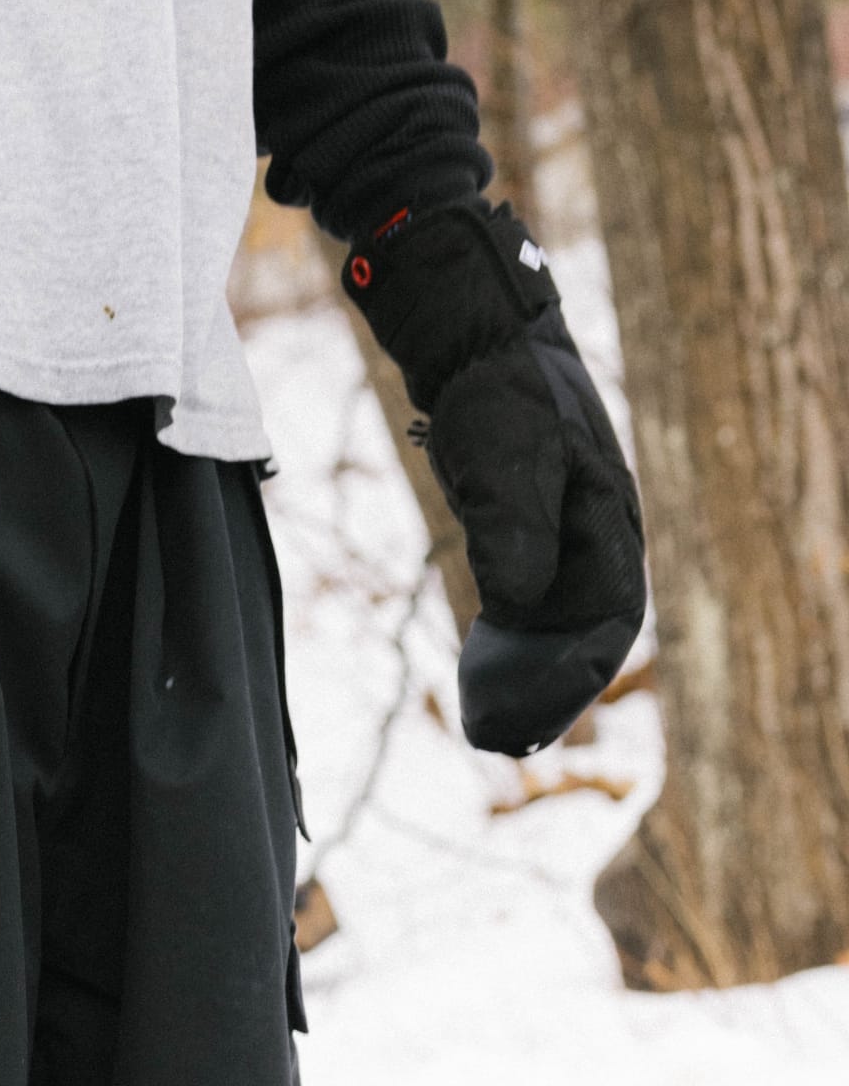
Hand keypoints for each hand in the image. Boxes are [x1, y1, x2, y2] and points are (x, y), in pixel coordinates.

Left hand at [345, 203, 645, 756]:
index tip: (528, 719)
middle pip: (585, 638)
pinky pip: (528, 613)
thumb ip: (512, 529)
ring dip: (528, 681)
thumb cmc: (498, 393)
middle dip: (548, 695)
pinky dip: (508, 651)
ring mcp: (565, 540)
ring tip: (487, 728)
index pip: (607, 620)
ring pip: (556, 632)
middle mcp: (596, 538)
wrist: (475, 342)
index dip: (569, 679)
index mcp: (610, 520)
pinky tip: (477, 678)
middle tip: (501, 743)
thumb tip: (517, 603)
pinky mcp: (531, 540)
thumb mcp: (504, 457)